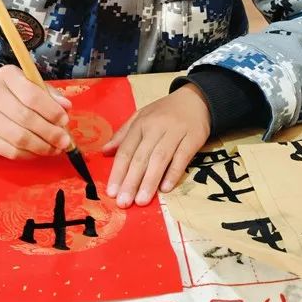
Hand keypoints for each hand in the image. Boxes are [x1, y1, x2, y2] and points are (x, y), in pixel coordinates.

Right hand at [0, 64, 72, 158]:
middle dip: (49, 132)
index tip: (64, 120)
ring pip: (18, 137)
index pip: (32, 95)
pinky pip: (9, 151)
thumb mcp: (31, 86)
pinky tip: (39, 152)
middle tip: (64, 141)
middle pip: (25, 117)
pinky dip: (28, 155)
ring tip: (55, 149)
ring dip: (41, 146)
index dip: (51, 110)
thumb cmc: (13, 95)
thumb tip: (66, 107)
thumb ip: (49, 95)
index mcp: (7, 75)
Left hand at [103, 84, 210, 208]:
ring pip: (160, 158)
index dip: (118, 171)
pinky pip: (182, 157)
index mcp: (141, 123)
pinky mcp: (193, 138)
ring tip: (141, 201)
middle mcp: (156, 127)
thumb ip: (123, 134)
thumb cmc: (165, 112)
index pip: (126, 150)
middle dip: (131, 181)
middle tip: (124, 202)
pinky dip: (173, 173)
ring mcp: (175, 132)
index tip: (111, 192)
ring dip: (149, 181)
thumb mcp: (142, 116)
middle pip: (141, 157)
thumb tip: (104, 151)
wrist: (196, 99)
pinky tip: (165, 188)